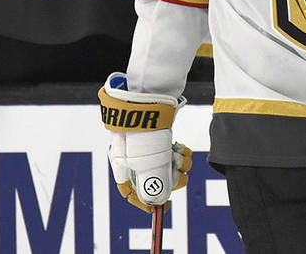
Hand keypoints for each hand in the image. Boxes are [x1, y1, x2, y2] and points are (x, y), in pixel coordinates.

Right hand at [99, 73, 191, 212]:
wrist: (144, 95)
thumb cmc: (135, 124)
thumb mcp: (137, 156)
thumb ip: (145, 179)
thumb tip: (157, 203)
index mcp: (122, 162)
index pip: (129, 191)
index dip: (144, 203)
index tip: (161, 209)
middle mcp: (134, 155)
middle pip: (154, 179)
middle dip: (170, 181)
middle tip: (182, 179)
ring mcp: (149, 145)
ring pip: (167, 166)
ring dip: (178, 166)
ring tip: (183, 159)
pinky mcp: (161, 135)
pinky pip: (172, 151)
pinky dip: (181, 153)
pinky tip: (184, 150)